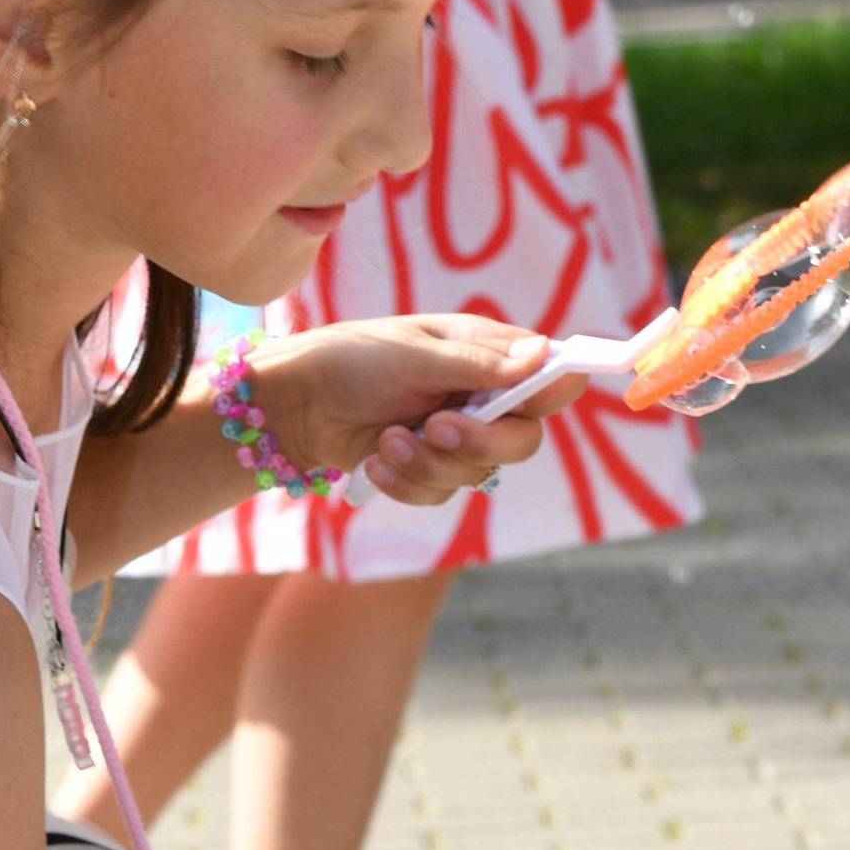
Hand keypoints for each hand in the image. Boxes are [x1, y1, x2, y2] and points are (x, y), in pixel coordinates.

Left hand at [252, 315, 578, 509]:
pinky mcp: (427, 469)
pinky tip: (376, 462)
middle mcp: (480, 397)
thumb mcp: (414, 355)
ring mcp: (455, 436)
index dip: (555, 389)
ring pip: (479, 474)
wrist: (294, 404)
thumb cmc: (351, 360)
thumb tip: (543, 355)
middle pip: (524, 439)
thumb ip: (478, 364)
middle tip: (437, 429)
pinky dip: (407, 483)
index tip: (533, 402)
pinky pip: (441, 495)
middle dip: (481, 442)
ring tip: (387, 441)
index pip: (551, 374)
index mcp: (487, 354)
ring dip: (430, 464)